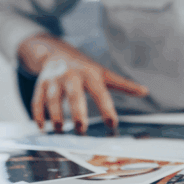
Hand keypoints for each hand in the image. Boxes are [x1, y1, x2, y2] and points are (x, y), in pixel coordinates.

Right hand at [18, 34, 148, 133]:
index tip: (113, 124)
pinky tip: (42, 127)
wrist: (56, 52)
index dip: (107, 108)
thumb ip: (123, 84)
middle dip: (77, 112)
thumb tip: (146, 91)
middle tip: (82, 130)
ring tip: (60, 131)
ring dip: (56, 115)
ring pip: (53, 98)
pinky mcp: (40, 84)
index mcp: (91, 74)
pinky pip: (37, 99)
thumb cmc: (85, 68)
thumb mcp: (104, 73)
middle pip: (74, 94)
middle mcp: (72, 76)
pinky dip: (38, 113)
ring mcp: (54, 79)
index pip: (100, 93)